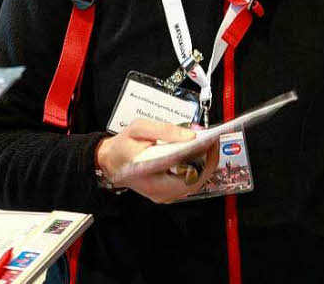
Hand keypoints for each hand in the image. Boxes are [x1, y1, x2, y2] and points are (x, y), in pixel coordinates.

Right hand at [94, 119, 218, 203]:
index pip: (182, 166)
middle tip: (212, 141)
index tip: (210, 141)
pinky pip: (189, 184)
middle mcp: (158, 190)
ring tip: (206, 147)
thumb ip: (164, 130)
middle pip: (194, 179)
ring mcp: (164, 196)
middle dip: (207, 159)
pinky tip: (197, 156)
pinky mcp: (168, 196)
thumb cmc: (123, 146)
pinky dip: (196, 170)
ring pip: (194, 183)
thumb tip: (190, 135)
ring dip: (204, 165)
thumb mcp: (138, 128)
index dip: (202, 155)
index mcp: (148, 171)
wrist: (111, 162)